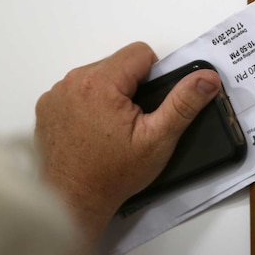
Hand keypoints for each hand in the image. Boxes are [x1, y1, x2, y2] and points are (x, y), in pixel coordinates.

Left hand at [34, 42, 219, 243]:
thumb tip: (206, 78)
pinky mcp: (47, 106)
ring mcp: (56, 94)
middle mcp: (73, 81)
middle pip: (117, 63)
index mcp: (100, 82)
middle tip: (133, 121)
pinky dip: (88, 103)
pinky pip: (77, 90)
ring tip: (113, 127)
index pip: (140, 53)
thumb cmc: (114, 173)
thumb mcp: (159, 139)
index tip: (149, 105)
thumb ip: (184, 103)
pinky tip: (93, 129)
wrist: (74, 201)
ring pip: (98, 75)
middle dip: (131, 86)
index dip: (153, 76)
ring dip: (110, 93)